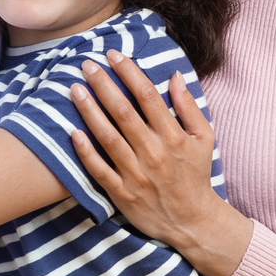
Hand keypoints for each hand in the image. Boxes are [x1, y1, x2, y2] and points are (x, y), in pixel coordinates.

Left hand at [67, 50, 252, 275]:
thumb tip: (174, 75)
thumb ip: (189, 106)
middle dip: (103, 84)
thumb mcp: (203, 138)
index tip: (114, 54)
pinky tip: (72, 132)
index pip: (147, 96)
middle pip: (123, 112)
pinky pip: (99, 169)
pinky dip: (85, 151)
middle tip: (86, 64)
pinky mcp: (122, 193)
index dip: (128, 72)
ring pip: (107, 137)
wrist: (193, 221)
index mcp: (172, 136)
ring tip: (74, 89)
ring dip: (89, 111)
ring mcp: (136, 174)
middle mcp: (153, 152)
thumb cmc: (196, 175)